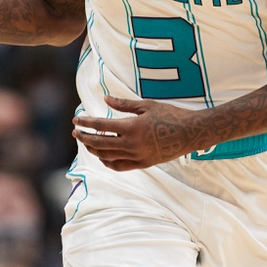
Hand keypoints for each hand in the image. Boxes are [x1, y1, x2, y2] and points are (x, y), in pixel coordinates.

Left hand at [72, 95, 201, 170]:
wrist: (190, 133)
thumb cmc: (170, 115)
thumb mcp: (146, 105)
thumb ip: (123, 104)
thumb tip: (105, 100)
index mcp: (132, 127)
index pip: (101, 126)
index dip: (86, 123)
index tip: (76, 120)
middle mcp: (132, 144)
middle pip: (100, 143)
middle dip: (85, 138)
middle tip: (76, 132)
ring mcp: (137, 156)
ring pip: (107, 156)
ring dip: (94, 150)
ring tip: (87, 142)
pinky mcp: (143, 164)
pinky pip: (119, 166)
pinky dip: (107, 162)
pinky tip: (102, 156)